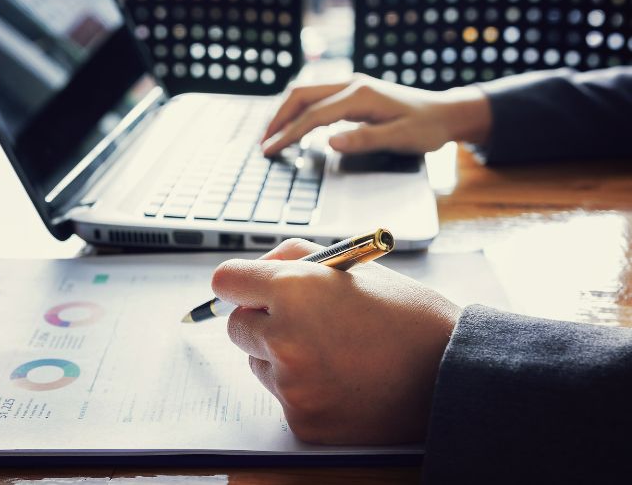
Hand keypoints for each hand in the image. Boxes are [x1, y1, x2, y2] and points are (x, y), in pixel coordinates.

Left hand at [212, 239, 460, 444]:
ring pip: (257, 363)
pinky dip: (302, 390)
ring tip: (331, 352)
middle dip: (260, 320)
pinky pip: (283, 397)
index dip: (240, 282)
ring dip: (279, 356)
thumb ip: (295, 257)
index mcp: (295, 290)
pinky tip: (342, 381)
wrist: (452, 374)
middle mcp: (285, 338)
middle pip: (235, 326)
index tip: (252, 289)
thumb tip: (257, 270)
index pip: (226, 281)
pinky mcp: (303, 421)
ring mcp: (292, 385)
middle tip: (300, 320)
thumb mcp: (353, 267)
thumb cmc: (406, 315)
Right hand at [261, 73, 491, 155]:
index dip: (288, 134)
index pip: (313, 115)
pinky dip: (298, 111)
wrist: (445, 112)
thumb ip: (364, 139)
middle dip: (278, 119)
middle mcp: (351, 84)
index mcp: (360, 96)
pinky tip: (293, 126)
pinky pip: (316, 98)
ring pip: (306, 93)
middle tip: (262, 143)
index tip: (270, 151)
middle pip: (301, 95)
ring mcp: (351, 86)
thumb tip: (330, 142)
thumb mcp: (399, 138)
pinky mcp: (352, 92)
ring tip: (270, 136)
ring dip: (285, 113)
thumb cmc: (426, 128)